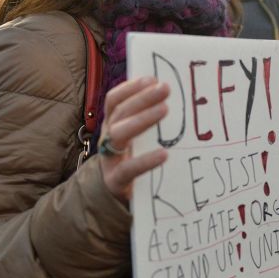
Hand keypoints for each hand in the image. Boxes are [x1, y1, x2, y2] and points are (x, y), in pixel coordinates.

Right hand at [98, 77, 168, 201]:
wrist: (111, 199)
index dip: (130, 88)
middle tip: (165, 88)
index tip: (152, 78)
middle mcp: (108, 138)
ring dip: (142, 119)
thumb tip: (170, 97)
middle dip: (142, 98)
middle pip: (120, 112)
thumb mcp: (135, 139)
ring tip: (164, 110)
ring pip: (119, 134)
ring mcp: (109, 159)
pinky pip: (128, 169)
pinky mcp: (116, 182)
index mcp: (112, 125)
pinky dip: (145, 160)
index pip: (115, 100)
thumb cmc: (131, 161)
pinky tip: (164, 154)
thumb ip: (146, 121)